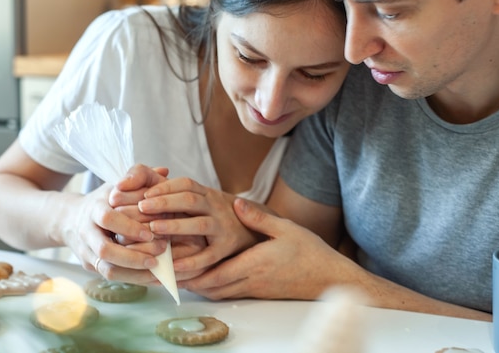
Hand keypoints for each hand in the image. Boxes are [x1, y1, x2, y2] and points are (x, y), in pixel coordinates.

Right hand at [64, 164, 169, 282]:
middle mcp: (87, 232)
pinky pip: (112, 277)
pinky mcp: (91, 267)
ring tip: (159, 268)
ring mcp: (87, 252)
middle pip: (105, 250)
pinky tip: (155, 276)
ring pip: (107, 269)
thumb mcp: (119, 183)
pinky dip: (134, 279)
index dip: (129, 227)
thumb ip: (140, 176)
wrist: (71, 219)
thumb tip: (164, 170)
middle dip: (134, 254)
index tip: (152, 232)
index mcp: (94, 208)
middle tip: (160, 251)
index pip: (108, 219)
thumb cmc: (106, 199)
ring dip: (135, 271)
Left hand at [137, 178, 261, 277]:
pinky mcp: (227, 249)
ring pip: (199, 225)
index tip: (145, 193)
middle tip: (141, 208)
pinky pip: (208, 256)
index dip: (165, 187)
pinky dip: (190, 261)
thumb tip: (146, 189)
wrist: (256, 232)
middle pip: (191, 200)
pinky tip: (172, 265)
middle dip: (165, 202)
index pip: (187, 184)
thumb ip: (182, 196)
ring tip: (153, 230)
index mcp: (209, 195)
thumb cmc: (221, 218)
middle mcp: (216, 208)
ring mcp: (223, 228)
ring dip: (175, 226)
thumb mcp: (207, 202)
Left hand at [179, 198, 351, 299]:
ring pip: (219, 293)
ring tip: (181, 276)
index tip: (173, 264)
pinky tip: (208, 280)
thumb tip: (237, 204)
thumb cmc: (309, 251)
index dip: (192, 271)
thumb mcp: (285, 229)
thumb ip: (258, 218)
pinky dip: (215, 288)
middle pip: (212, 287)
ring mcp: (255, 289)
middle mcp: (251, 281)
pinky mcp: (260, 292)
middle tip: (169, 273)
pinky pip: (231, 293)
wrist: (329, 277)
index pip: (215, 273)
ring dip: (200, 286)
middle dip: (189, 281)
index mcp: (254, 264)